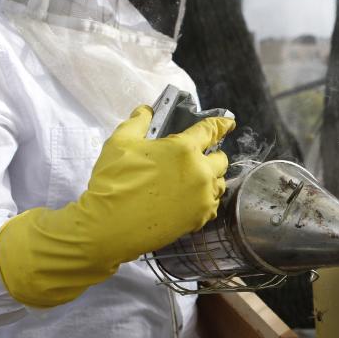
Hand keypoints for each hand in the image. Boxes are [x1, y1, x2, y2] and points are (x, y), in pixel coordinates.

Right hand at [0, 105, 234, 306]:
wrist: (110, 226)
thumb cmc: (114, 182)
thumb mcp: (120, 143)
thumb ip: (137, 123)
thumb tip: (146, 111)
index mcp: (184, 149)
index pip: (210, 130)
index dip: (221, 124)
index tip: (229, 122)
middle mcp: (200, 172)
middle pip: (221, 160)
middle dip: (213, 155)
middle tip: (200, 157)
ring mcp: (202, 198)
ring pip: (219, 184)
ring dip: (211, 178)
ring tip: (196, 179)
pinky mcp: (198, 219)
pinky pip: (212, 206)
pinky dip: (206, 200)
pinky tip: (192, 200)